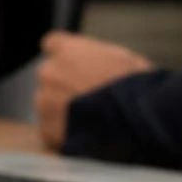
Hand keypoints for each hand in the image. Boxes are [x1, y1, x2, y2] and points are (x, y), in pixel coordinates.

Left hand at [36, 32, 154, 148]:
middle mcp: (50, 72)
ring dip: (63, 111)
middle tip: (89, 99)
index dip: (65, 56)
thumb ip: (100, 59)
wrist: (134, 121)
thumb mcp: (126, 60)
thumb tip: (101, 65)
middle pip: (50, 76)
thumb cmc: (136, 87)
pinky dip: (64, 135)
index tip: (74, 64)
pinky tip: (86, 137)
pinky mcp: (47, 129)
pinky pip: (51, 131)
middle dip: (64, 85)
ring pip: (48, 104)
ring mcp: (45, 102)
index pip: (52, 43)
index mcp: (68, 50)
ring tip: (91, 121)